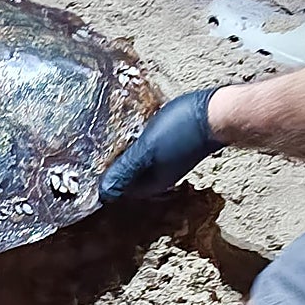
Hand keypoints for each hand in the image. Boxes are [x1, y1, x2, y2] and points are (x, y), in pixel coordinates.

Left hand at [99, 88, 224, 201]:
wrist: (219, 113)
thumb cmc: (182, 131)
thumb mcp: (147, 150)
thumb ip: (125, 169)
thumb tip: (104, 192)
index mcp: (154, 182)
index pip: (122, 189)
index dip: (104, 180)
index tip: (86, 166)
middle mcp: (162, 175)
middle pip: (130, 175)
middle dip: (113, 165)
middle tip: (91, 149)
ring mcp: (170, 160)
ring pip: (139, 161)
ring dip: (124, 151)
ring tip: (107, 136)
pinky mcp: (174, 145)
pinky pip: (149, 147)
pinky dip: (138, 140)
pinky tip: (131, 127)